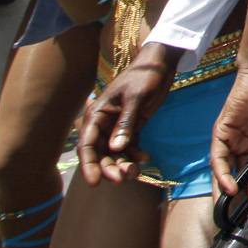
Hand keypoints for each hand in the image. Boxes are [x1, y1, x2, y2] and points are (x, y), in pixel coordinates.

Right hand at [78, 43, 177, 184]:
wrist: (160, 65)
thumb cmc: (145, 76)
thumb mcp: (136, 98)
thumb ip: (125, 123)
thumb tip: (115, 149)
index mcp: (97, 114)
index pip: (87, 144)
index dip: (89, 164)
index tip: (94, 182)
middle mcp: (103, 123)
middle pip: (100, 153)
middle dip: (109, 167)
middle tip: (122, 179)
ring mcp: (117, 127)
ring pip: (114, 153)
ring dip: (122, 164)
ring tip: (136, 172)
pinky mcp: (131, 128)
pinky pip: (128, 147)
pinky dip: (134, 155)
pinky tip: (145, 158)